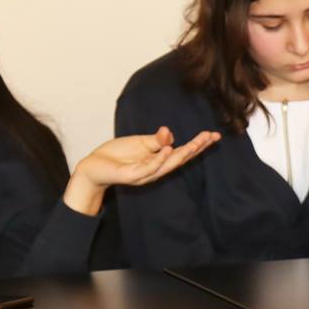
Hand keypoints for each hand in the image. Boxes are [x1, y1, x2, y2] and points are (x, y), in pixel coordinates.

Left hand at [65, 126, 220, 214]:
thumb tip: (170, 132)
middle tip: (211, 137)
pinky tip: (169, 149)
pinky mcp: (134, 175)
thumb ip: (157, 139)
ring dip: (184, 154)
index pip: (183, 152)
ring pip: (169, 164)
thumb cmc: (117, 155)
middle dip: (197, 148)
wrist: (94, 167)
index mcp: (160, 160)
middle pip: (181, 158)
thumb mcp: (140, 143)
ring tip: (197, 143)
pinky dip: (161, 158)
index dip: (199, 144)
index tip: (214, 135)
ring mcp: (146, 174)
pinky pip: (150, 167)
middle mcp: (157, 169)